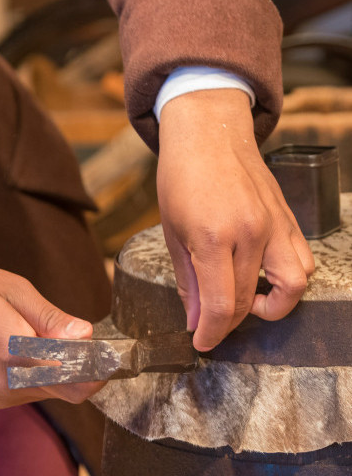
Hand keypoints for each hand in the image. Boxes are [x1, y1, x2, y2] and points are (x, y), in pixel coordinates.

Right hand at [0, 263, 105, 406]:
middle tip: (92, 343)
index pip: (77, 375)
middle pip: (71, 391)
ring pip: (54, 392)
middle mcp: (7, 382)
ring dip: (66, 372)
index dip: (101, 365)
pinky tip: (32, 349)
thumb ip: (51, 317)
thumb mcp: (12, 288)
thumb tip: (86, 336)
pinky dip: (44, 375)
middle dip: (89, 370)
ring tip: (54, 338)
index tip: (113, 350)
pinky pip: (33, 392)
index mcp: (15, 350)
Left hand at [157, 89, 314, 351]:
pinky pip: (302, 261)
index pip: (222, 305)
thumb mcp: (172, 230)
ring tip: (245, 299)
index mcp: (213, 237)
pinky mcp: (288, 218)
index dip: (212, 333)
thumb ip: (187, 280)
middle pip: (251, 301)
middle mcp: (251, 233)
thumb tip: (195, 319)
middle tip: (212, 322)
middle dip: (229, 322)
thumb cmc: (181, 177)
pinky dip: (288, 279)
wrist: (208, 131)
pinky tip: (262, 275)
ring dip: (271, 305)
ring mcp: (275, 224)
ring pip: (293, 286)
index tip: (202, 344)